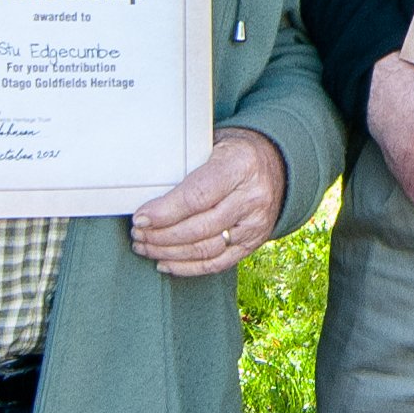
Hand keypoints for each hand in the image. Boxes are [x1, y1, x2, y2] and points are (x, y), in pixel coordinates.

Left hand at [130, 129, 288, 276]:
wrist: (275, 165)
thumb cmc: (234, 154)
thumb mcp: (213, 145)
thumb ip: (186, 165)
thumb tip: (146, 191)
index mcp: (240, 165)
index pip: (198, 195)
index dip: (165, 211)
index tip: (141, 217)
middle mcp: (252, 198)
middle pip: (199, 227)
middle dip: (161, 236)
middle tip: (138, 234)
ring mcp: (255, 224)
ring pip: (206, 249)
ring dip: (169, 253)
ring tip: (146, 247)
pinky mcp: (253, 244)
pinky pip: (217, 264)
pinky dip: (188, 267)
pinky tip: (166, 262)